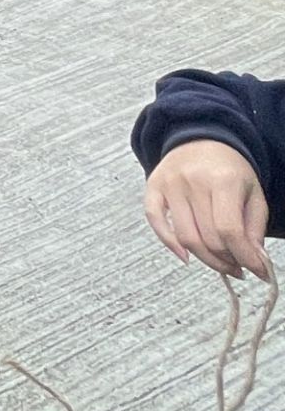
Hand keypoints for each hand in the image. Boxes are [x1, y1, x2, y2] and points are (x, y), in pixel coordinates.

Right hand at [144, 141, 272, 278]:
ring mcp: (170, 184)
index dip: (245, 258)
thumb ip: (255, 228)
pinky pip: (155, 221)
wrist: (202, 139)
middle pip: (208, 239)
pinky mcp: (153, 186)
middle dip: (226, 261)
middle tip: (237, 266)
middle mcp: (194, 180)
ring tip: (219, 262)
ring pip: (185, 238)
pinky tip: (186, 256)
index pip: (230, 231)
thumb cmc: (230, 169)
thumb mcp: (254, 194)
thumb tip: (256, 263)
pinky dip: (169, 243)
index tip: (257, 272)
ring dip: (205, 259)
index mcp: (224, 179)